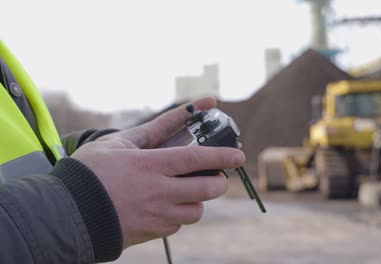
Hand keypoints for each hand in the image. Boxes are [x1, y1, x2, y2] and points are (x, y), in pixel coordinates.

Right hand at [71, 97, 245, 247]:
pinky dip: (178, 215)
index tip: (239, 154)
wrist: (65, 212)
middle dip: (219, 182)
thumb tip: (185, 111)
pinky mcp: (149, 233)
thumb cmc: (90, 171)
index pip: (196, 160)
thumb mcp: (120, 142)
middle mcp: (157, 192)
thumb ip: (155, 128)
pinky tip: (165, 206)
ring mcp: (155, 216)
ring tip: (186, 192)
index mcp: (149, 165)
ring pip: (195, 212)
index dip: (221, 156)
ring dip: (198, 201)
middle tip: (216, 176)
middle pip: (205, 190)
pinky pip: (176, 226)